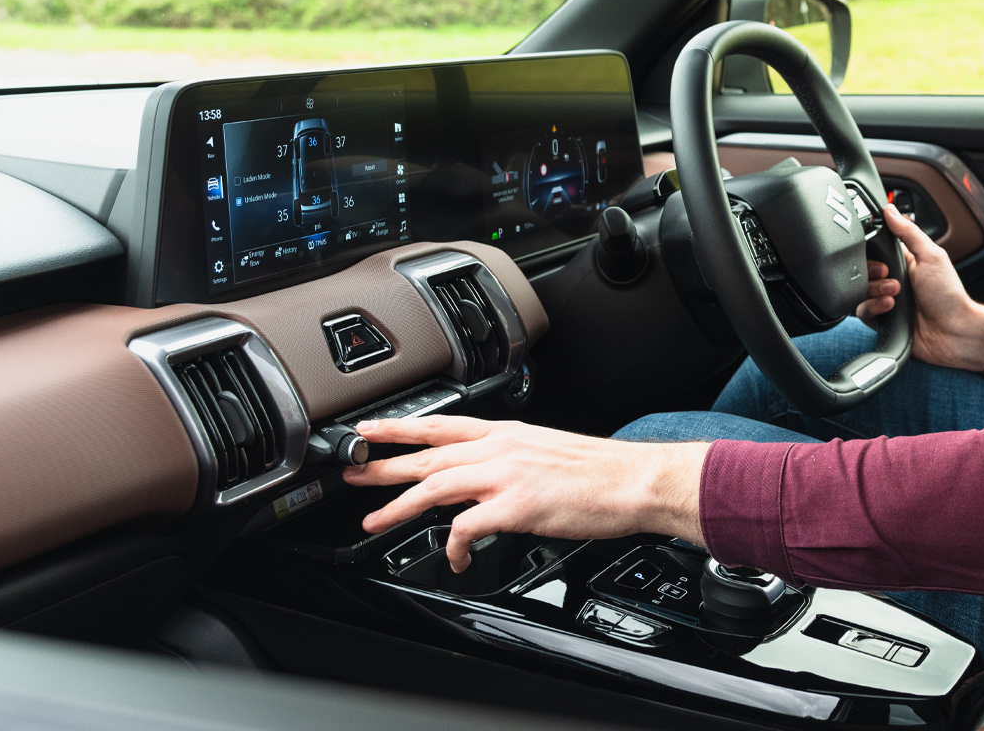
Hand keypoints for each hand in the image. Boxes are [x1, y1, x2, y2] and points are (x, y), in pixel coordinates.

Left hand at [342, 416, 708, 571]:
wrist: (633, 481)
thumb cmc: (600, 472)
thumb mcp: (546, 452)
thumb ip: (509, 460)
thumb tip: (482, 477)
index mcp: (508, 432)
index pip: (441, 424)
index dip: (400, 427)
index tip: (370, 430)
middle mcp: (501, 448)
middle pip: (428, 453)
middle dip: (383, 464)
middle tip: (350, 473)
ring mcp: (506, 476)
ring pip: (435, 485)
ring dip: (399, 506)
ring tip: (375, 522)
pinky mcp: (516, 506)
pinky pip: (467, 527)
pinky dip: (452, 546)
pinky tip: (453, 558)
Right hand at [857, 204, 983, 370]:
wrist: (953, 332)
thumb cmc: (949, 295)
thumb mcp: (932, 255)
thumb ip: (909, 232)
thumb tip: (890, 210)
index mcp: (904, 262)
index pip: (876, 250)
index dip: (873, 252)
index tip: (883, 257)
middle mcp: (892, 280)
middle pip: (863, 270)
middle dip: (874, 273)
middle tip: (891, 276)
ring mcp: (885, 300)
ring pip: (860, 290)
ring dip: (875, 291)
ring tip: (894, 295)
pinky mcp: (881, 319)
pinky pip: (862, 311)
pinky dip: (873, 308)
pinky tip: (890, 307)